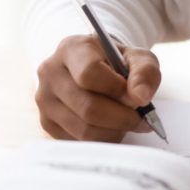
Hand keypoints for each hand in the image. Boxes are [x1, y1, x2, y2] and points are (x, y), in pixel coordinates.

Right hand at [35, 34, 161, 141]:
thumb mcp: (137, 58)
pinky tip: (112, 128)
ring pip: (83, 129)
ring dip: (114, 131)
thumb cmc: (117, 63)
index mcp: (71, 48)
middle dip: (121, 118)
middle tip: (141, 119)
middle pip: (87, 107)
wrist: (95, 70)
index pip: (90, 74)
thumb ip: (145, 72)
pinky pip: (78, 141)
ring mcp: (45, 100)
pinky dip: (102, 140)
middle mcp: (51, 73)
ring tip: (127, 122)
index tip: (138, 99)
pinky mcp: (47, 123)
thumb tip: (141, 97)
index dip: (117, 90)